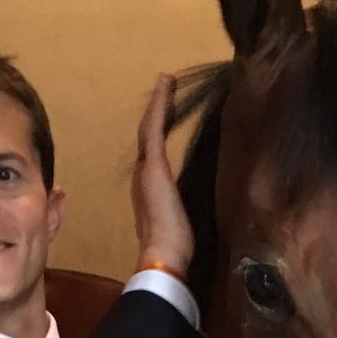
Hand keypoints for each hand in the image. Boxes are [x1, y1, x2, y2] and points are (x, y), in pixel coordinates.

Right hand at [131, 73, 193, 278]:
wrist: (163, 257)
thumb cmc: (174, 250)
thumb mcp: (182, 224)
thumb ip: (182, 213)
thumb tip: (194, 215)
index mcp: (149, 190)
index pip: (154, 154)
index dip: (159, 132)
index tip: (167, 115)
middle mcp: (142, 176)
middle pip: (149, 136)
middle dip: (157, 112)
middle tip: (165, 88)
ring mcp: (146, 170)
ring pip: (151, 127)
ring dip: (159, 102)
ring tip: (166, 80)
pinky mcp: (154, 166)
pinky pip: (155, 128)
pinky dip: (161, 105)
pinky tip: (166, 86)